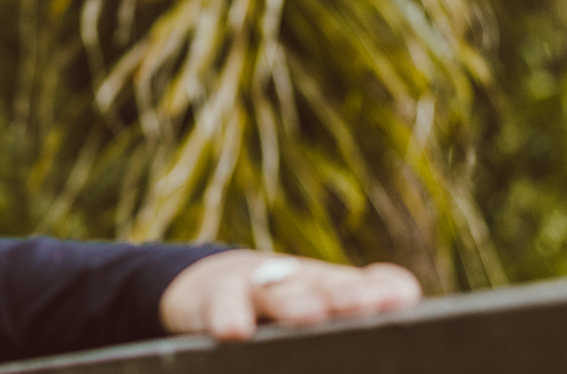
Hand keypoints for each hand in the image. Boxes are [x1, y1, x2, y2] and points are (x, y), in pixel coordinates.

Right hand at [160, 249, 421, 339]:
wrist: (209, 286)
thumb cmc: (279, 312)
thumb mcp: (317, 304)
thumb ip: (355, 312)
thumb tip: (403, 322)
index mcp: (332, 290)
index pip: (369, 286)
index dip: (384, 290)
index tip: (401, 298)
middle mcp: (298, 282)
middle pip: (328, 287)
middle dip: (345, 294)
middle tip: (363, 302)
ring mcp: (255, 287)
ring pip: (276, 293)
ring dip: (291, 302)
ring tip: (307, 313)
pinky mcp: (214, 298)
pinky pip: (222, 307)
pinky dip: (227, 315)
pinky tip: (232, 330)